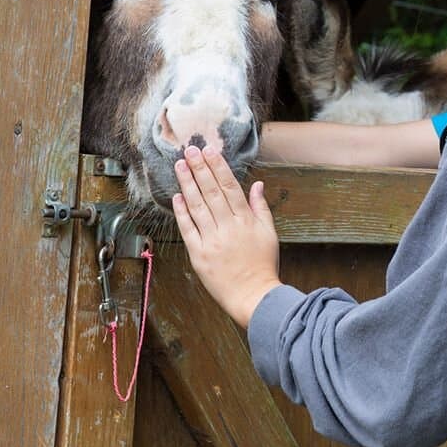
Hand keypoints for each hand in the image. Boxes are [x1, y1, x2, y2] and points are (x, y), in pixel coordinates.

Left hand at [172, 145, 281, 326]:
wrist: (254, 296)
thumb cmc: (263, 265)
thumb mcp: (269, 233)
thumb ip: (261, 207)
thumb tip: (258, 185)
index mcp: (246, 220)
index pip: (230, 186)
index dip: (218, 166)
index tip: (209, 150)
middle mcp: (228, 227)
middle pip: (211, 191)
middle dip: (200, 168)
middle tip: (190, 150)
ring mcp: (212, 240)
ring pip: (197, 206)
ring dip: (187, 184)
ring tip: (179, 165)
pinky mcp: (199, 255)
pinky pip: (188, 229)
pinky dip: (182, 212)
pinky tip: (177, 196)